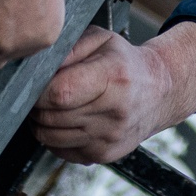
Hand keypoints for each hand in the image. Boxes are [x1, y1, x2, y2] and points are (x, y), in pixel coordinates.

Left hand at [34, 21, 195, 163]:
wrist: (160, 93)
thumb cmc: (124, 63)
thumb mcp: (101, 40)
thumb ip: (68, 48)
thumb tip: (35, 66)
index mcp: (114, 77)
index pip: (59, 93)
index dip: (38, 88)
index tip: (36, 81)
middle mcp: (114, 112)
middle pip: (50, 116)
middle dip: (36, 104)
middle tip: (41, 91)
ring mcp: (109, 138)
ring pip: (49, 136)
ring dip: (41, 121)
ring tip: (52, 105)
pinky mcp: (102, 155)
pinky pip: (59, 150)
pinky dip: (54, 136)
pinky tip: (66, 120)